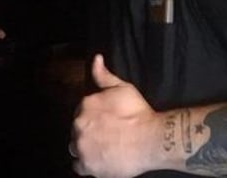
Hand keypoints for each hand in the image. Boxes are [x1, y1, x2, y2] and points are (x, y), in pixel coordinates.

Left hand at [71, 54, 161, 177]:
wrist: (151, 139)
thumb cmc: (138, 113)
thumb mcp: (122, 87)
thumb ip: (104, 75)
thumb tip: (96, 59)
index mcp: (85, 105)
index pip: (80, 112)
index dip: (92, 118)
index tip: (103, 123)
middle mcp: (79, 124)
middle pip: (76, 130)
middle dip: (87, 132)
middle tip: (105, 136)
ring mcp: (82, 145)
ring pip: (75, 147)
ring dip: (85, 148)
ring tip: (103, 149)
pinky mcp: (87, 164)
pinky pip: (79, 166)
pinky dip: (87, 164)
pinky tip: (100, 161)